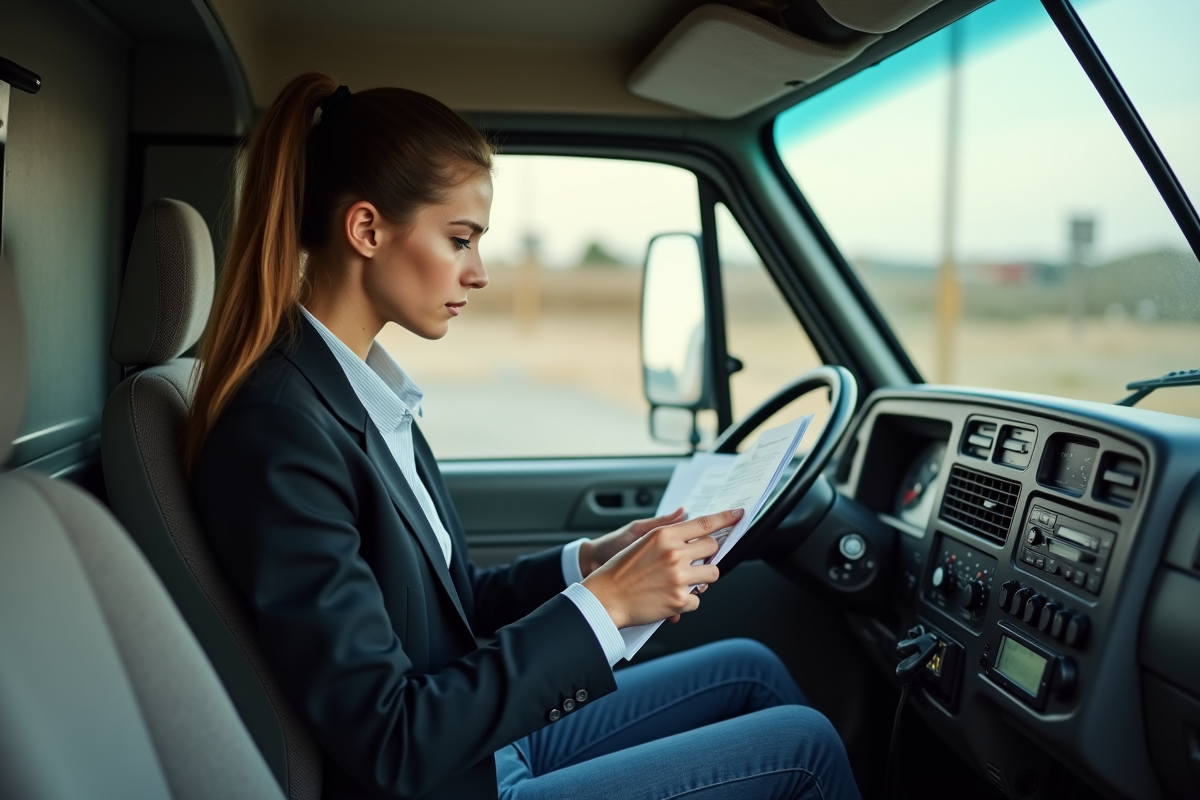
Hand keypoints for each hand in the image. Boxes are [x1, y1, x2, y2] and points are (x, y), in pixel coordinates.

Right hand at [582, 508, 741, 628]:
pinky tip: (670, 598)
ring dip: (702, 579)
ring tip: (683, 581)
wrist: (605, 598)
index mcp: (665, 536)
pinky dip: (687, 601)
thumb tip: (688, 522)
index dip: (725, 518)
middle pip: (712, 548)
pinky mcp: (679, 600)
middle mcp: (675, 554)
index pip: (703, 524)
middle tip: (695, 561)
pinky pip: (698, 599)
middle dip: (708, 555)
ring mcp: (679, 578)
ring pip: (712, 574)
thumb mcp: (642, 541)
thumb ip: (668, 532)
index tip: (737, 515)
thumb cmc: (620, 570)